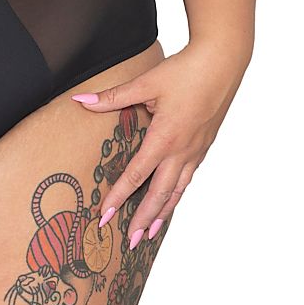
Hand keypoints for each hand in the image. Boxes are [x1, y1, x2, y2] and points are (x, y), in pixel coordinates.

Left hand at [69, 41, 245, 247]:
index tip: (105, 216)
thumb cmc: (185, 72)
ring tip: (151, 234)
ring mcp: (196, 151)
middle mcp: (182, 151)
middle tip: (130, 241)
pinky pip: (188, 178)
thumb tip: (80, 101)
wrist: (223, 63)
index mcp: (165, 138)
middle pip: (160, 194)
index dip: (119, 197)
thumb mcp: (145, 84)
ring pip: (178, 191)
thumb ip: (112, 97)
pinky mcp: (204, 146)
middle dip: (143, 219)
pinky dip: (177, 195)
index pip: (136, 175)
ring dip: (163, 214)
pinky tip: (172, 201)